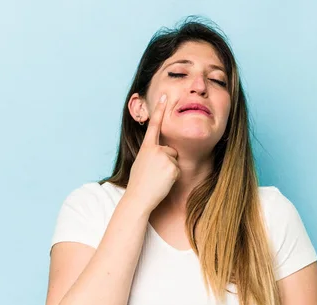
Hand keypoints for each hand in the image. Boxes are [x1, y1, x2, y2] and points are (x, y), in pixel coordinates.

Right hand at [125, 94, 179, 213]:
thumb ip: (152, 153)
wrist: (138, 197)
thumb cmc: (139, 182)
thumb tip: (164, 152)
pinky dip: (172, 177)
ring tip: (157, 178)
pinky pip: (178, 170)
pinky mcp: (173, 167)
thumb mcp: (141, 162)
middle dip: (166, 161)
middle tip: (154, 173)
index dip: (159, 109)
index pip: (154, 125)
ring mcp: (164, 158)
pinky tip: (162, 182)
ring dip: (169, 170)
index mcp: (146, 147)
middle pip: (171, 150)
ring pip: (175, 160)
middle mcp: (156, 149)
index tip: (164, 95)